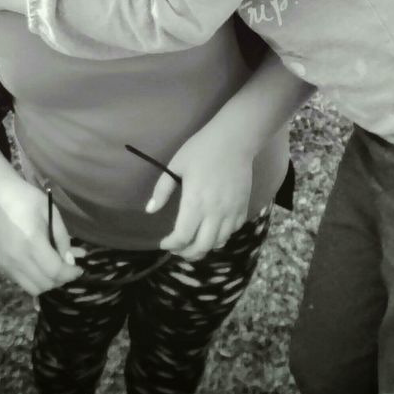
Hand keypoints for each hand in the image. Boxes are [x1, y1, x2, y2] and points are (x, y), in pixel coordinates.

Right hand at [0, 178, 85, 295]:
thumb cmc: (28, 200)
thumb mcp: (51, 213)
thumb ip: (62, 238)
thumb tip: (70, 261)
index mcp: (32, 242)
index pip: (54, 271)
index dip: (70, 274)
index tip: (79, 269)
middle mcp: (17, 258)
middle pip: (44, 284)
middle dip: (61, 279)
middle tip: (69, 268)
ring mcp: (7, 264)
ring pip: (32, 288)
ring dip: (47, 282)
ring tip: (56, 269)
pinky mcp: (2, 265)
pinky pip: (22, 282)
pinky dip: (35, 279)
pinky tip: (42, 265)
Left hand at [147, 126, 252, 261]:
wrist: (234, 140)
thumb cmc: (201, 150)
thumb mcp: (176, 165)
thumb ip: (162, 190)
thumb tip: (150, 210)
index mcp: (195, 202)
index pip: (182, 237)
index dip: (171, 245)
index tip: (164, 243)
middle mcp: (215, 212)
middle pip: (201, 247)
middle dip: (186, 253)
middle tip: (177, 249)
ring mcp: (231, 211)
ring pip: (218, 243)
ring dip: (204, 248)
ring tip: (193, 244)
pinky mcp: (243, 207)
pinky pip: (232, 232)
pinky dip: (220, 237)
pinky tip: (212, 231)